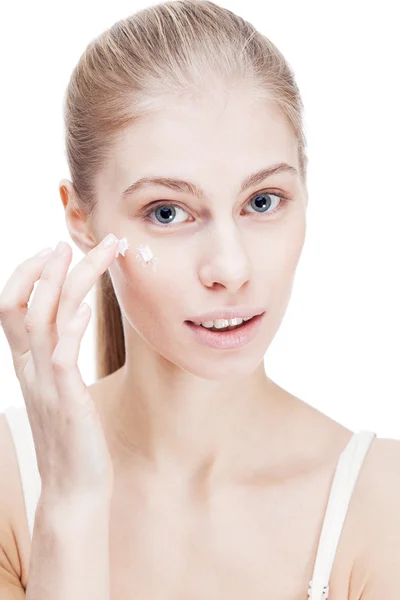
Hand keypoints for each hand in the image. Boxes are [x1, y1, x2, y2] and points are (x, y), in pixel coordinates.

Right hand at [0, 234, 118, 499]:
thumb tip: (68, 331)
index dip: (29, 275)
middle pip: (26, 303)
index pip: (13, 307)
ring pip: (45, 318)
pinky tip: (86, 305)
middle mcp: (31, 369)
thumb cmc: (75, 440)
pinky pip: (61, 354)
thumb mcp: (62, 393)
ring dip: (69, 280)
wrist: (75, 491)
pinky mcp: (68, 401)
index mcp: (28, 365)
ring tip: (94, 253)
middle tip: (75, 240)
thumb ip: (58, 361)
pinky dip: (70, 325)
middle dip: (49, 266)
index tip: (55, 252)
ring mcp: (46, 384)